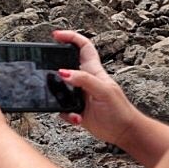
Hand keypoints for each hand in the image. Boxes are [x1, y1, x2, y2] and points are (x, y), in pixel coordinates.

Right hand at [52, 29, 140, 149]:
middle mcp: (85, 81)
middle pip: (66, 64)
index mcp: (94, 71)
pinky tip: (75, 117)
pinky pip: (62, 108)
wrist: (124, 132)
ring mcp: (80, 95)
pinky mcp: (77, 110)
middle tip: (44, 65)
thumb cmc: (120, 110)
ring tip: (61, 101)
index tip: (56, 35)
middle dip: (54, 63)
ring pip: (61, 88)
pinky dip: (66, 114)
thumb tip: (64, 72)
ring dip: (57, 95)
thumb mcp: (104, 91)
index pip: (83, 46)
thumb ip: (84, 80)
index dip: (70, 37)